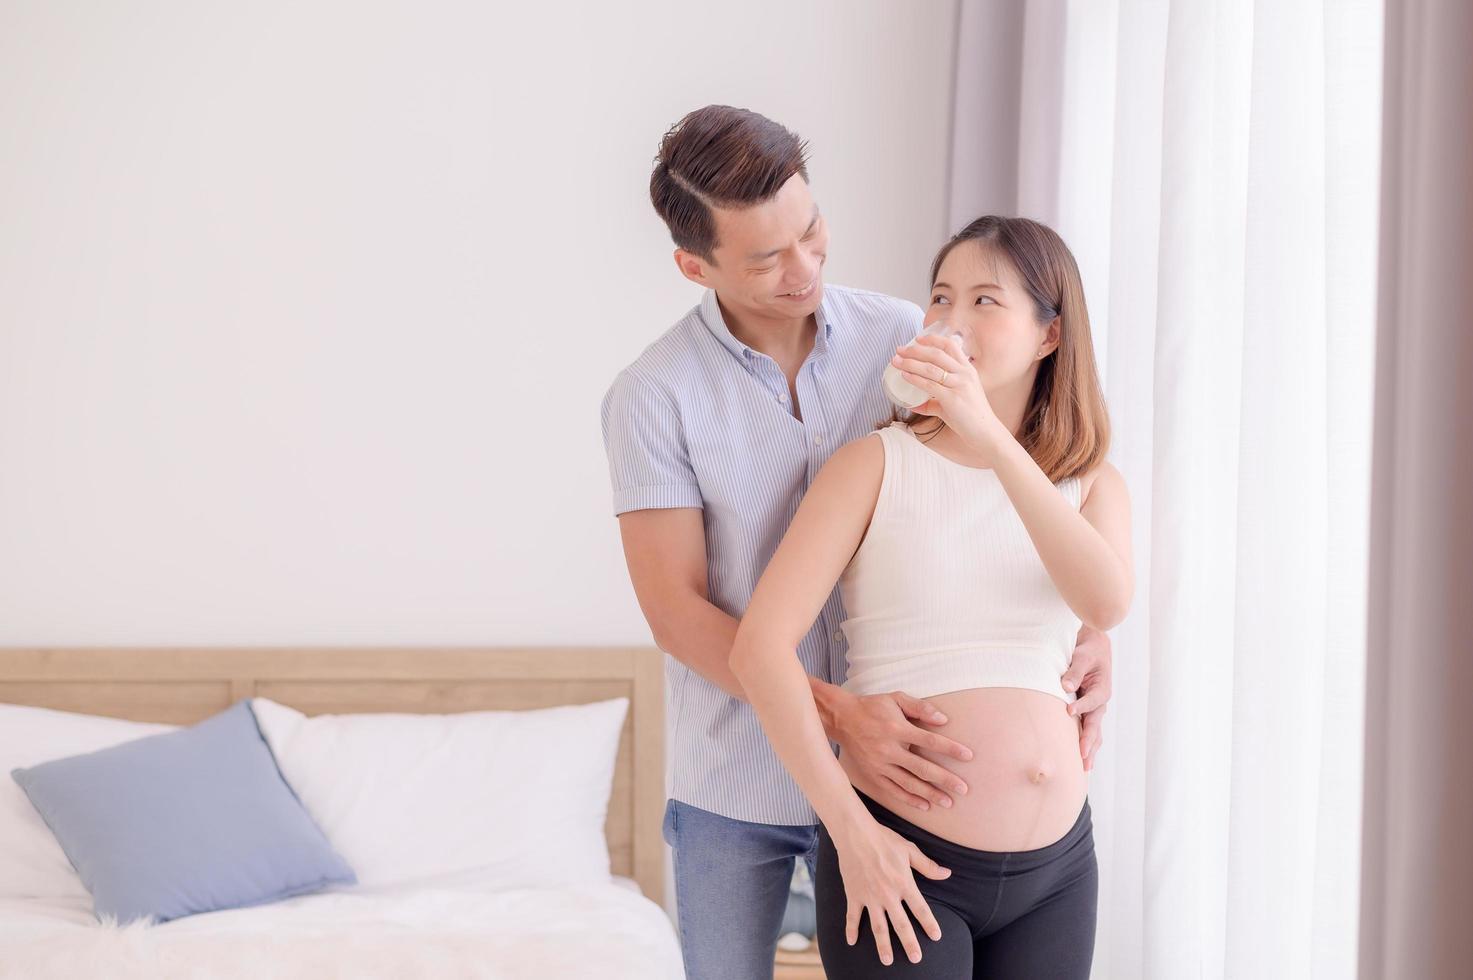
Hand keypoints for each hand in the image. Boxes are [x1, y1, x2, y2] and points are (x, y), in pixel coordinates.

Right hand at [823, 685, 973, 809]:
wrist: (841, 719)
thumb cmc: (872, 706)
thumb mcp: (895, 698)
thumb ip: (920, 707)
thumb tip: (943, 719)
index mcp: (896, 728)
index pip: (929, 740)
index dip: (950, 749)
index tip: (968, 756)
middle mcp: (888, 749)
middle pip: (921, 768)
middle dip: (945, 779)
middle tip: (964, 789)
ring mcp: (880, 764)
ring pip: (909, 783)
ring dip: (930, 794)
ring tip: (948, 802)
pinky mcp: (873, 774)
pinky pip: (893, 790)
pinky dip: (909, 799)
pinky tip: (924, 805)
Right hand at [833, 814, 951, 965]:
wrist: (856, 834)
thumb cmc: (884, 840)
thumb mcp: (909, 850)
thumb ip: (928, 866)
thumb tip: (947, 874)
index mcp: (904, 884)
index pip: (921, 909)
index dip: (929, 924)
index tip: (936, 937)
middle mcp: (888, 895)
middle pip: (901, 924)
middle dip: (909, 943)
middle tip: (916, 959)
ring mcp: (870, 897)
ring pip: (879, 927)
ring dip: (883, 945)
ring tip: (887, 961)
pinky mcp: (854, 895)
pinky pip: (853, 916)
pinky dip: (851, 930)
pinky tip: (852, 942)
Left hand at [891, 334, 1008, 457]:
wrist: (985, 432)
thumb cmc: (970, 418)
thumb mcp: (954, 402)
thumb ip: (934, 402)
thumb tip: (914, 404)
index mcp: (968, 370)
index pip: (950, 346)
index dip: (933, 340)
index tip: (917, 338)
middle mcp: (965, 374)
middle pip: (936, 354)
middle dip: (915, 350)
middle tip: (899, 349)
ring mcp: (960, 385)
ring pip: (930, 368)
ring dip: (910, 362)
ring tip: (896, 361)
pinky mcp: (953, 398)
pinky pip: (930, 385)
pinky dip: (915, 379)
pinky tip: (904, 376)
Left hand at [1062, 625, 1112, 770]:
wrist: (1094, 648)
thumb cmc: (1088, 651)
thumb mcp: (1082, 656)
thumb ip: (1074, 671)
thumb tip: (1064, 685)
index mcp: (1101, 689)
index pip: (1092, 701)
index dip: (1081, 706)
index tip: (1069, 711)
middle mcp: (1100, 703)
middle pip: (1095, 724)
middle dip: (1089, 741)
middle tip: (1082, 757)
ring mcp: (1094, 709)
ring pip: (1093, 732)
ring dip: (1090, 749)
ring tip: (1085, 767)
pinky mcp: (1087, 712)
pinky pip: (1088, 730)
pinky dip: (1086, 744)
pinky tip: (1082, 760)